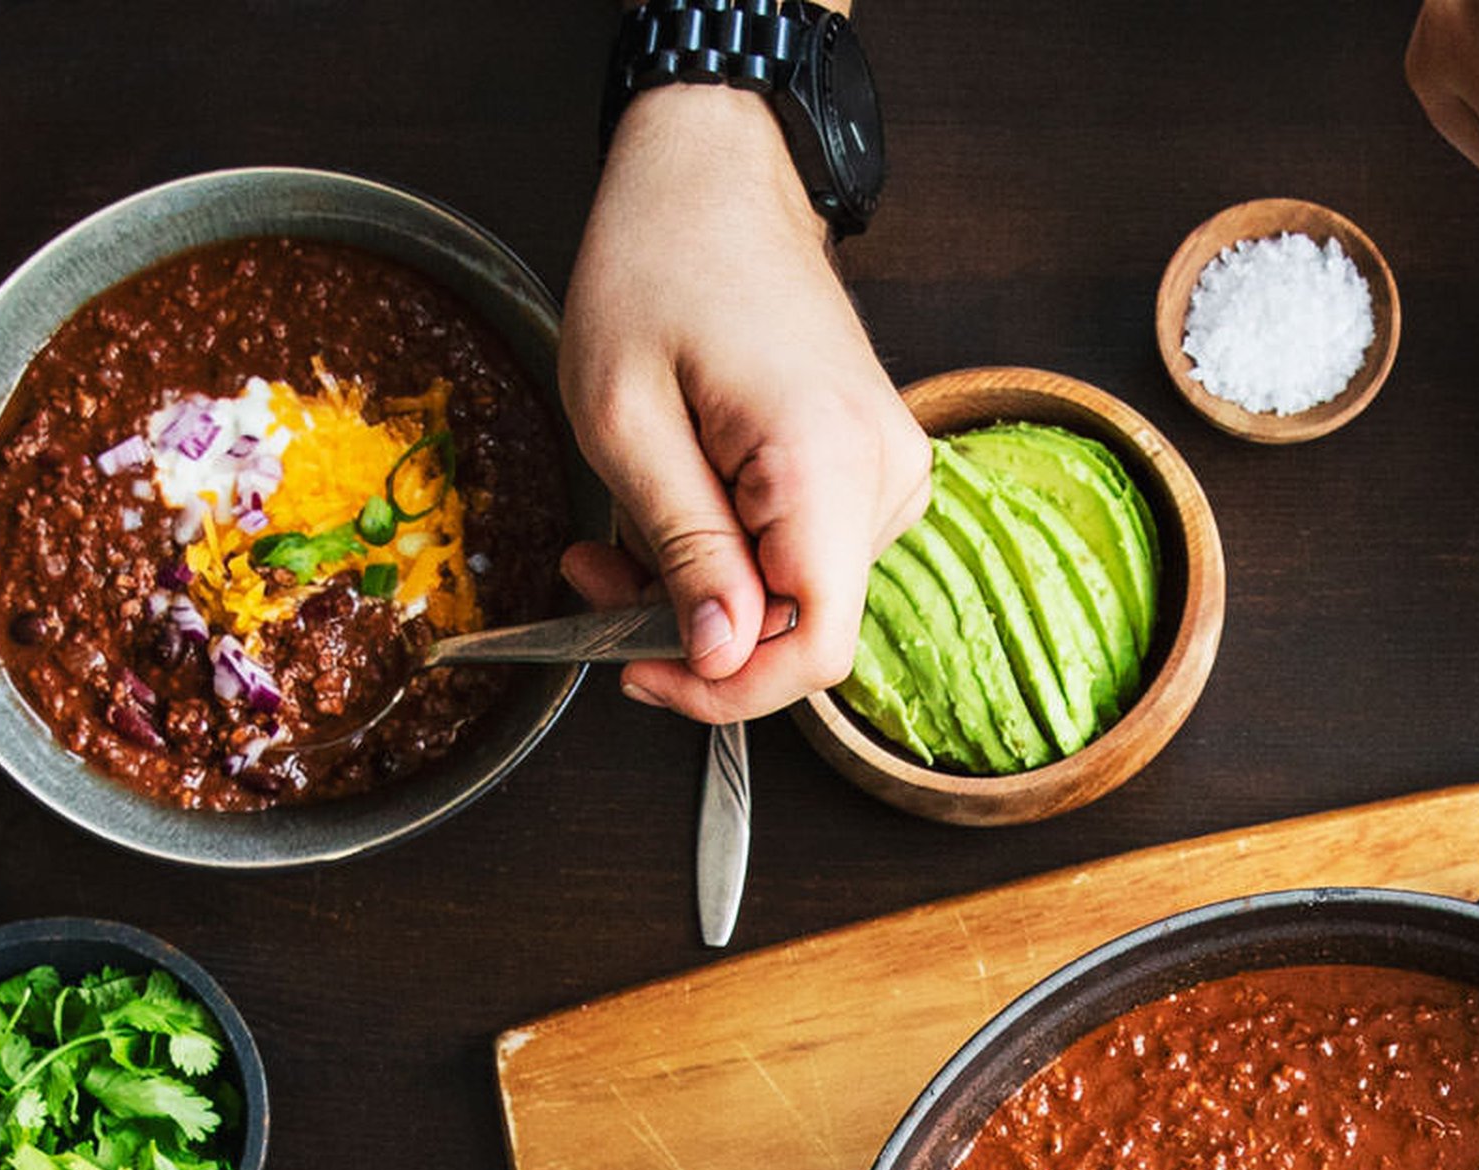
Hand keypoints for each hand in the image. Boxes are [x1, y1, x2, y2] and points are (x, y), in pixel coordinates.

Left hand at [554, 81, 928, 726]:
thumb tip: (719, 658)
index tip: (638, 672)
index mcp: (827, 463)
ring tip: (619, 523)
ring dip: (699, 588)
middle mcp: (884, 476)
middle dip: (689, 629)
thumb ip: (679, 547)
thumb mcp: (624, 417)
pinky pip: (802, 552)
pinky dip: (729, 551)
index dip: (725, 690)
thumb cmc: (658, 262)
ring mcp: (886, 472)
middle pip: (801, 627)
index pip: (815, 648)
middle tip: (591, 577)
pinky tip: (676, 499)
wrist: (716, 171)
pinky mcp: (869, 466)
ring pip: (795, 596)